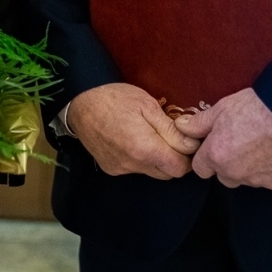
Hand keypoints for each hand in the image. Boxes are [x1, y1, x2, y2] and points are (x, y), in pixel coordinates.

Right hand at [66, 83, 200, 179]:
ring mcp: (120, 169)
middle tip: (168, 136)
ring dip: (156, 159)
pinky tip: (131, 141)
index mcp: (145, 148)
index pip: (180, 168)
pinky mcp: (111, 169)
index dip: (187, 155)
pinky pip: (135, 170)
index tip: (184, 140)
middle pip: (167, 173)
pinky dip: (140, 159)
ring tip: (148, 136)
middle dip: (173, 158)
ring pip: (152, 172)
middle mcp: (133, 165)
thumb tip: (192, 145)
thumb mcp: (148, 105)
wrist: (79, 103)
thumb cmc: (114, 98)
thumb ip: (171, 129)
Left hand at [174, 88, 271, 189]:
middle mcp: (234, 173)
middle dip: (228, 164)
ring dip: (249, 168)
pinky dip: (270, 170)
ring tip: (260, 144)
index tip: (215, 146)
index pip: (200, 169)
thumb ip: (198, 123)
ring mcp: (258, 180)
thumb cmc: (256, 107)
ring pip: (246, 179)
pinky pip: (268, 180)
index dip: (207, 156)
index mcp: (216, 156)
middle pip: (224, 176)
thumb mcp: (221, 108)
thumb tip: (181, 127)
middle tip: (240, 142)